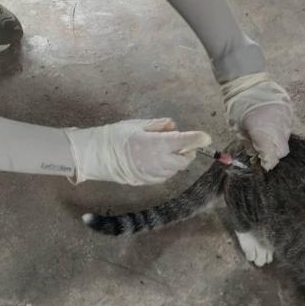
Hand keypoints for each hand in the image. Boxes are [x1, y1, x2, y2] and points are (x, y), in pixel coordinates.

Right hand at [65, 118, 211, 185]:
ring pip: (175, 169)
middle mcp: (158, 161)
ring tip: (164, 150)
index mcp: (156, 144)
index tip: (206, 137)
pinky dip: (167, 168)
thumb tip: (173, 127)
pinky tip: (156, 160)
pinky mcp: (148, 181)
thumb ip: (159, 125)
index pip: (183, 141)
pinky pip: (165, 175)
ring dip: (176, 160)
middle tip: (180, 142)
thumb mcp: (138, 124)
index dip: (197, 139)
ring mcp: (153, 174)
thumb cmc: (117, 136)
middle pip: (184, 159)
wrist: (99, 155)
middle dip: (186, 151)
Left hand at [220, 73, 291, 170]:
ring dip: (277, 139)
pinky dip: (280, 127)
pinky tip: (271, 122)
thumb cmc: (236, 105)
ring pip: (286, 137)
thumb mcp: (237, 128)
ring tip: (266, 133)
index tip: (263, 164)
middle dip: (273, 153)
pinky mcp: (289, 108)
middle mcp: (278, 125)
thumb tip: (256, 156)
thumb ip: (250, 144)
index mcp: (262, 131)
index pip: (272, 156)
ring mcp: (286, 116)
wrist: (246, 80)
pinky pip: (288, 124)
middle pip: (282, 150)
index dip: (268, 162)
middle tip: (263, 150)